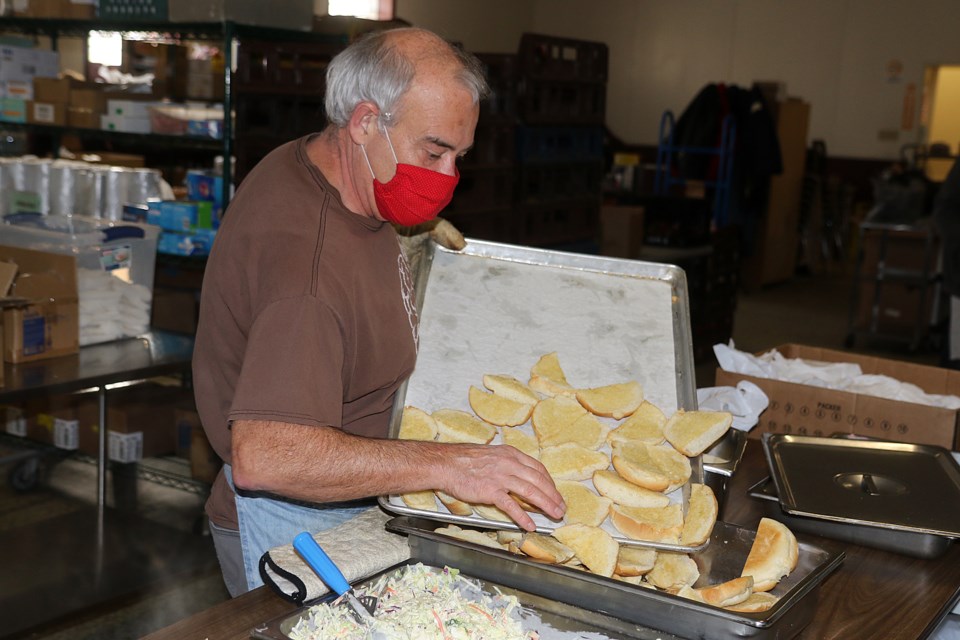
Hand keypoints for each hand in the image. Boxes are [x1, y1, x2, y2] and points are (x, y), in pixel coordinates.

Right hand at [437, 443, 565, 530]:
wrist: (445, 463)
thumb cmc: (465, 460)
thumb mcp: (492, 454)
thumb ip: (507, 463)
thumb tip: (520, 476)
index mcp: (510, 454)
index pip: (538, 468)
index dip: (550, 482)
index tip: (555, 493)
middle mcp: (509, 463)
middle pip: (539, 481)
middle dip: (553, 495)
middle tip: (561, 507)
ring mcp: (500, 477)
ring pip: (530, 492)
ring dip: (546, 505)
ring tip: (554, 515)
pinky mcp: (490, 490)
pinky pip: (511, 505)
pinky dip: (523, 516)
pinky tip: (530, 525)